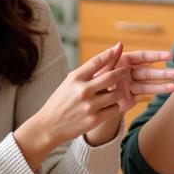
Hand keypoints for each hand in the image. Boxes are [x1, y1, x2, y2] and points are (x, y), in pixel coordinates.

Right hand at [16, 44, 131, 166]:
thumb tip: (107, 58)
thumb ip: (86, 74)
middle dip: (122, 72)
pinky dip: (114, 106)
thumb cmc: (60, 102)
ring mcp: (89, 105)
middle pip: (111, 76)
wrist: (48, 126)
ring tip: (114, 93)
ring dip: (118, 92)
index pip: (97, 61)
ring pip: (117, 94)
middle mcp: (82, 90)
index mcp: (74, 78)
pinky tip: (108, 106)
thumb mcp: (68, 83)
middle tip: (125, 71)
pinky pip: (114, 109)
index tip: (118, 47)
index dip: (110, 53)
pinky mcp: (94, 119)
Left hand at [84, 44, 173, 145]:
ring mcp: (131, 85)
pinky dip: (156, 94)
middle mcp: (130, 72)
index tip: (170, 56)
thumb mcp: (100, 68)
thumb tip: (119, 43)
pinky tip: (169, 92)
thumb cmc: (91, 80)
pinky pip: (145, 95)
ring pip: (149, 85)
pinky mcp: (131, 98)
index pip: (143, 57)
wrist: (86, 100)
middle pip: (149, 72)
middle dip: (163, 73)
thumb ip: (110, 57)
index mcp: (124, 61)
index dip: (157, 56)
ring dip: (163, 85)